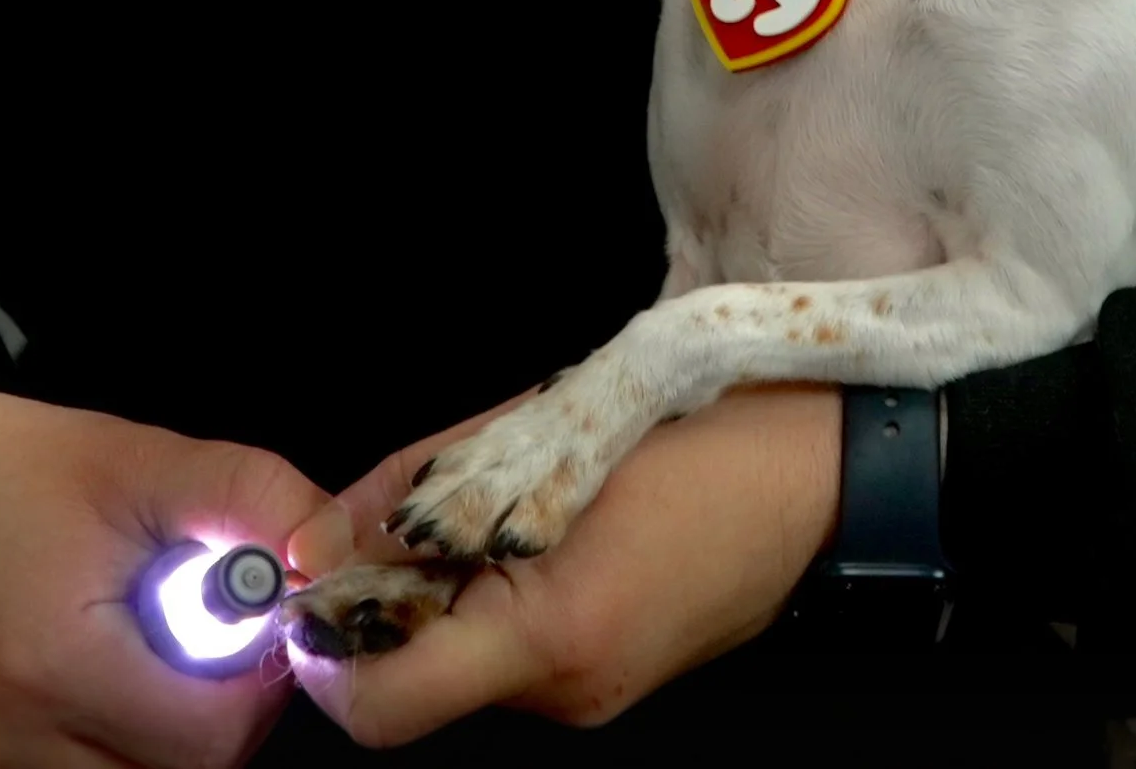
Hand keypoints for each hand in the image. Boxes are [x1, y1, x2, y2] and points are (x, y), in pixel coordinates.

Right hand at [0, 391, 340, 768]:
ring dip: (147, 746)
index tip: (241, 636)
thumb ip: (255, 500)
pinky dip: (91, 755)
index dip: (250, 689)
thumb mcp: (150, 459)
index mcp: (51, 661)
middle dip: (203, 724)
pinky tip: (89, 696)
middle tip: (190, 652)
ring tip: (135, 669)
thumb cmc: (20, 471)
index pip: (209, 739)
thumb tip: (331, 553)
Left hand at [284, 383, 839, 747]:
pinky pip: (515, 651)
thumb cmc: (698, 436)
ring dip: (450, 591)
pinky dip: (501, 595)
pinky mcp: (613, 680)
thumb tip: (314, 539)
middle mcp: (568, 690)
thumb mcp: (539, 429)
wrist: (821, 474)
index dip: (322, 648)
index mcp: (551, 632)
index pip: (376, 706)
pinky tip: (547, 527)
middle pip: (415, 677)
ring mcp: (596, 694)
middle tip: (418, 516)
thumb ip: (414, 489)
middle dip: (392, 600)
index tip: (319, 580)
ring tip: (509, 504)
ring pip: (463, 660)